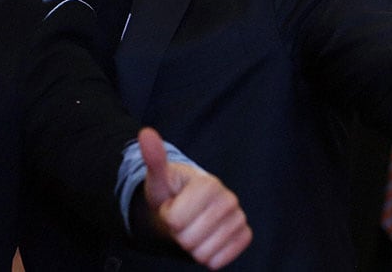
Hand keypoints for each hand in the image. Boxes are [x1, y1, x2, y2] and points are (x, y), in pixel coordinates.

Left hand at [140, 128, 250, 268]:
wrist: (187, 209)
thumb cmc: (171, 194)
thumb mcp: (158, 178)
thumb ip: (154, 158)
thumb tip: (145, 132)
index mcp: (208, 183)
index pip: (175, 221)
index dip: (168, 217)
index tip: (173, 206)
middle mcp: (229, 199)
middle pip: (188, 239)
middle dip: (179, 233)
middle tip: (183, 219)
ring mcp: (239, 218)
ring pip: (202, 254)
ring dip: (191, 246)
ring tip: (193, 227)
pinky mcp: (245, 236)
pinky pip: (218, 261)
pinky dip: (207, 257)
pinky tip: (206, 239)